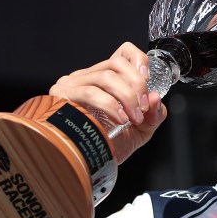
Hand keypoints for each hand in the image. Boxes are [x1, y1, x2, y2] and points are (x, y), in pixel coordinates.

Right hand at [49, 42, 166, 163]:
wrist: (87, 165)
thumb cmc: (110, 146)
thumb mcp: (141, 130)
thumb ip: (154, 114)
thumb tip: (156, 97)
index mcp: (106, 79)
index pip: (123, 52)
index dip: (139, 60)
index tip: (148, 79)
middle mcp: (87, 77)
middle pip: (117, 63)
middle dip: (137, 86)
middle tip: (143, 109)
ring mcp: (71, 85)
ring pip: (106, 76)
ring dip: (127, 98)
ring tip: (132, 118)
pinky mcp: (60, 97)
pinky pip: (90, 92)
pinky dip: (111, 105)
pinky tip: (119, 119)